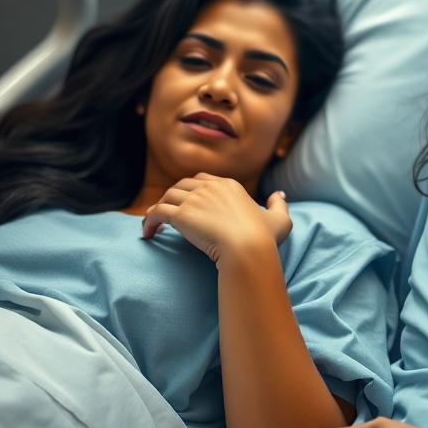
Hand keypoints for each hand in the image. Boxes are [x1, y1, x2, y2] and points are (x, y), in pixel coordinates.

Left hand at [141, 173, 291, 265]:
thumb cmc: (264, 238)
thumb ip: (279, 204)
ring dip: (158, 208)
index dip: (193, 189)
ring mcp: (194, 199)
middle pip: (183, 185)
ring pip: (167, 197)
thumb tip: (279, 194)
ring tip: (153, 223)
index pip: (203, 179)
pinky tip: (147, 233)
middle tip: (168, 212)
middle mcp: (210, 187)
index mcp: (230, 186)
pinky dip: (149, 221)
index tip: (188, 202)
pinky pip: (157, 212)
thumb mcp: (280, 220)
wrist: (247, 248)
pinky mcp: (181, 214)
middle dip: (173, 196)